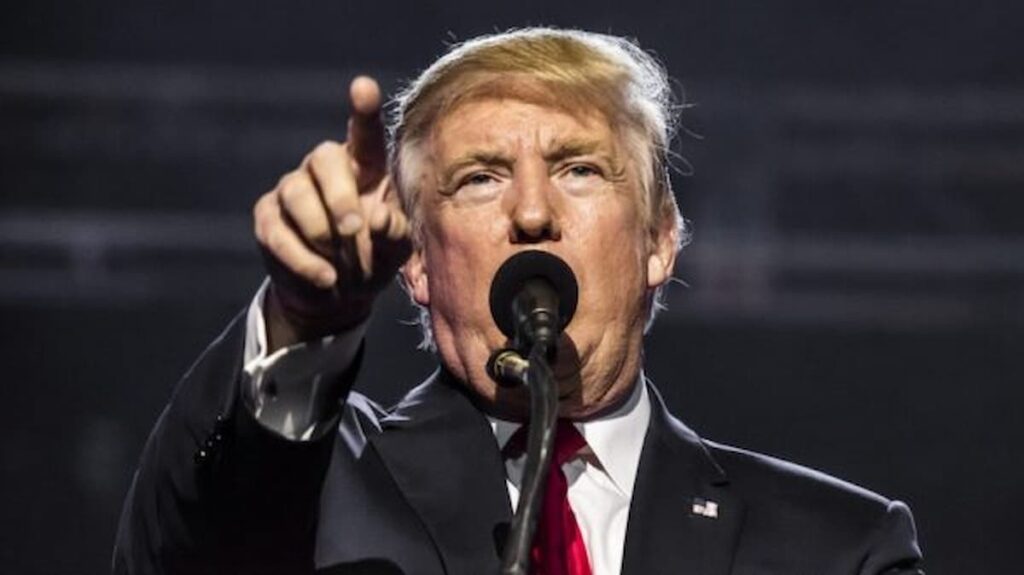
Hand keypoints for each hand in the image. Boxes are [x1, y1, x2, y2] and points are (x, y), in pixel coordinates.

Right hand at [253, 76, 411, 349]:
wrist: (337, 294)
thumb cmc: (374, 257)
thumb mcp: (395, 249)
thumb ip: (395, 231)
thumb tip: (376, 217)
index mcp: (366, 167)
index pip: (365, 134)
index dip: (363, 110)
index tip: (363, 86)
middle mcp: (326, 169)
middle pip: (324, 158)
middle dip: (339, 196)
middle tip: (353, 231)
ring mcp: (292, 189)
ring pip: (296, 194)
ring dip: (320, 232)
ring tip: (341, 265)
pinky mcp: (268, 218)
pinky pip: (278, 231)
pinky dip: (303, 259)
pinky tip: (325, 278)